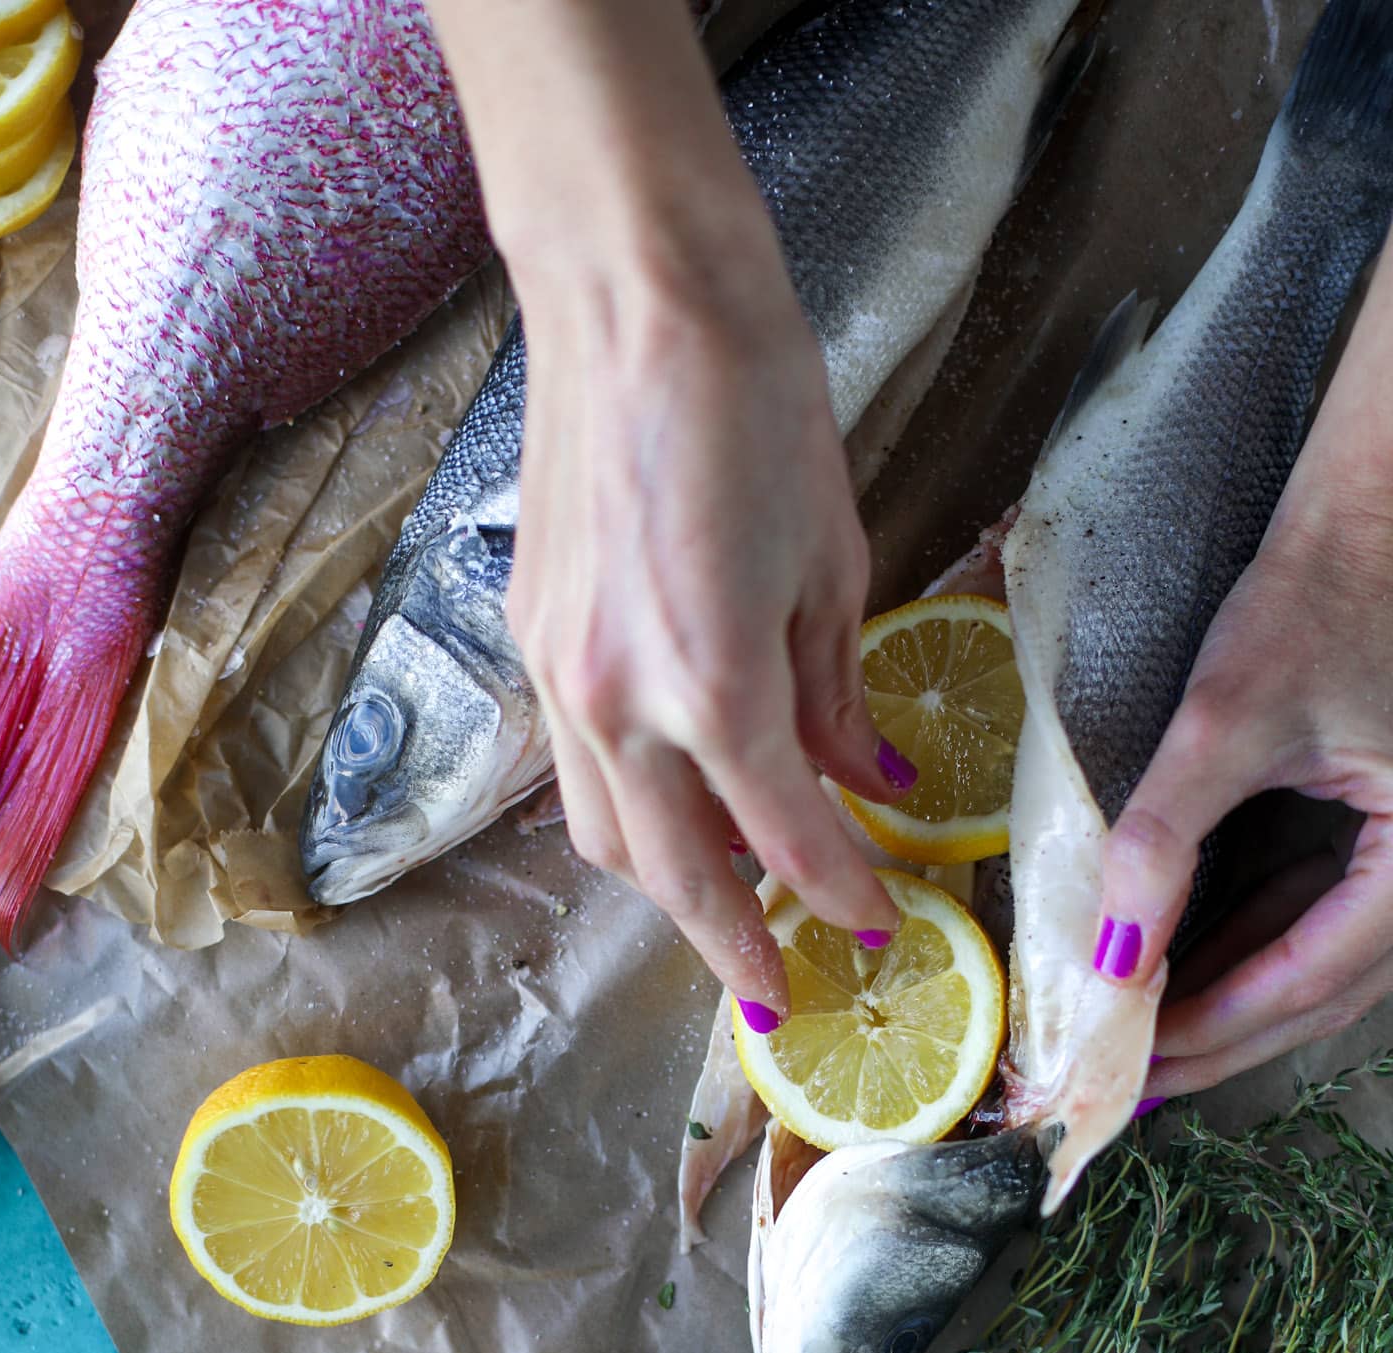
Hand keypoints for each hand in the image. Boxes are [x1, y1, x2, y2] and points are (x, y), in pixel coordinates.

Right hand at [425, 0, 904, 1023]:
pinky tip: (674, 806)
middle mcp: (619, 701)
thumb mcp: (833, 558)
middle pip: (671, 870)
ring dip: (666, 890)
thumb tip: (869, 779)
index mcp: (714, 683)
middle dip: (730, 945)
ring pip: (603, 833)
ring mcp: (557, 675)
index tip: (880, 924)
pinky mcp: (529, 641)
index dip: (839, 890)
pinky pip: (575, 766)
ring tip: (726, 914)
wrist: (632, 299)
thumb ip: (838, 692)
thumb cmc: (758, 404)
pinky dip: (628, 809)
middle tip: (776, 996)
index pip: (786, 834)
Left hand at [1088, 228, 1392, 1102]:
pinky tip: (1182, 970)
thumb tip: (1108, 957)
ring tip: (1141, 1046)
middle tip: (1124, 1086)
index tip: (1130, 1073)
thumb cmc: (1319, 594)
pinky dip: (1251, 950)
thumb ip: (1166, 839)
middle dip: (1219, 1039)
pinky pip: (1320, 916)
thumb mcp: (1229, 719)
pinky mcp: (1381, 830)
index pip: (1308, 980)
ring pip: (1321, 964)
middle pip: (1320, 993)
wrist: (1371, 511)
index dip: (1215, 1033)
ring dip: (1232, 1004)